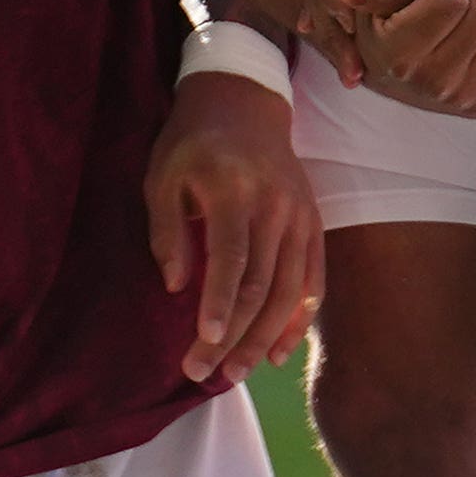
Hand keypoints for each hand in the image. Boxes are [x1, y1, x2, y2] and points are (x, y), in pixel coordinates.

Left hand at [147, 68, 321, 387]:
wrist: (244, 102)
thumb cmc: (192, 143)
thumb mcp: (162, 176)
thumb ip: (167, 231)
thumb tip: (176, 287)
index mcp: (235, 189)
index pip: (232, 258)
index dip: (220, 305)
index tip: (206, 344)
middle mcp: (276, 204)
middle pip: (261, 284)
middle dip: (236, 336)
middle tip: (206, 374)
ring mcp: (301, 214)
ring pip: (289, 290)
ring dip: (265, 338)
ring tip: (237, 374)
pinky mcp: (313, 222)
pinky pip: (313, 279)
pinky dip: (298, 319)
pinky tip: (277, 352)